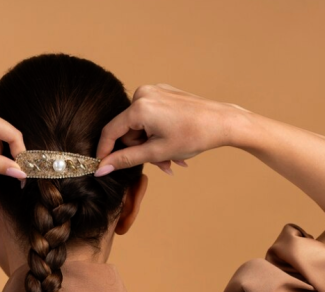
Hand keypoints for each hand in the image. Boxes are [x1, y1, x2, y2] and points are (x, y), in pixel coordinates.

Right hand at [94, 84, 247, 177]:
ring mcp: (154, 91)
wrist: (222, 122)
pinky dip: (158, 133)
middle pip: (129, 130)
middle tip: (162, 165)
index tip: (101, 166)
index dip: (105, 151)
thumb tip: (101, 168)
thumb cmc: (193, 136)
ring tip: (172, 158)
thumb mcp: (156, 152)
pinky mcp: (164, 93)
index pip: (111, 131)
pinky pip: (151, 117)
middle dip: (142, 150)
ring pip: (141, 126)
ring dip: (152, 145)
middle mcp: (143, 94)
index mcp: (139, 107)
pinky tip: (173, 144)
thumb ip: (125, 160)